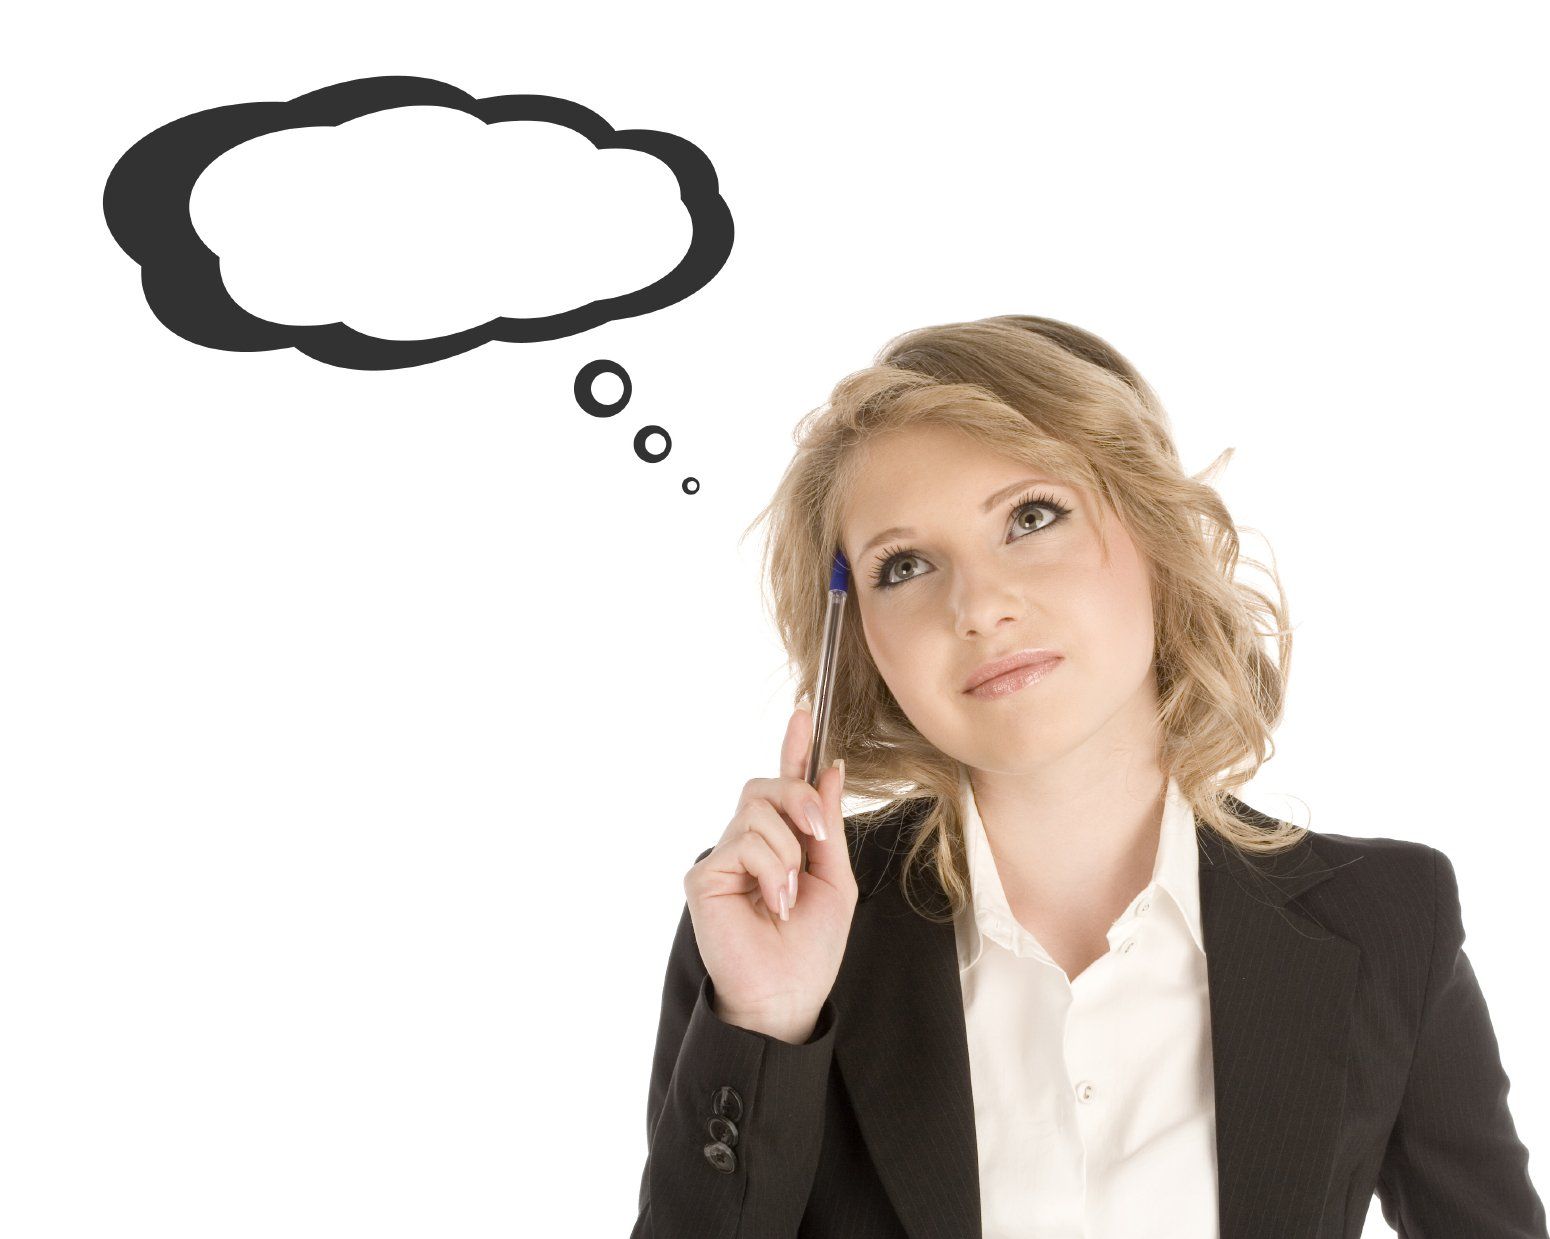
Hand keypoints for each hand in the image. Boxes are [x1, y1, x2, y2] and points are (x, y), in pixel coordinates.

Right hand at [683, 704, 856, 1042]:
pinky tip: (775, 904)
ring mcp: (723, 856)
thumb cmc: (810, 948)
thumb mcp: (835, 879)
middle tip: (817, 835)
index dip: (794, 747)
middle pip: (766, 786)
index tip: (807, 712)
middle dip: (799, 798)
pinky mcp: (704, 874)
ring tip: (790, 897)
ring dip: (789, 852)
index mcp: (781, 842)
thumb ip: (828, 826)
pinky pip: (746, 841)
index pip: (785, 785)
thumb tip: (830, 769)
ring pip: (759, 811)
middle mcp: (747, 843)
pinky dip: (773, 870)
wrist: (788, 996)